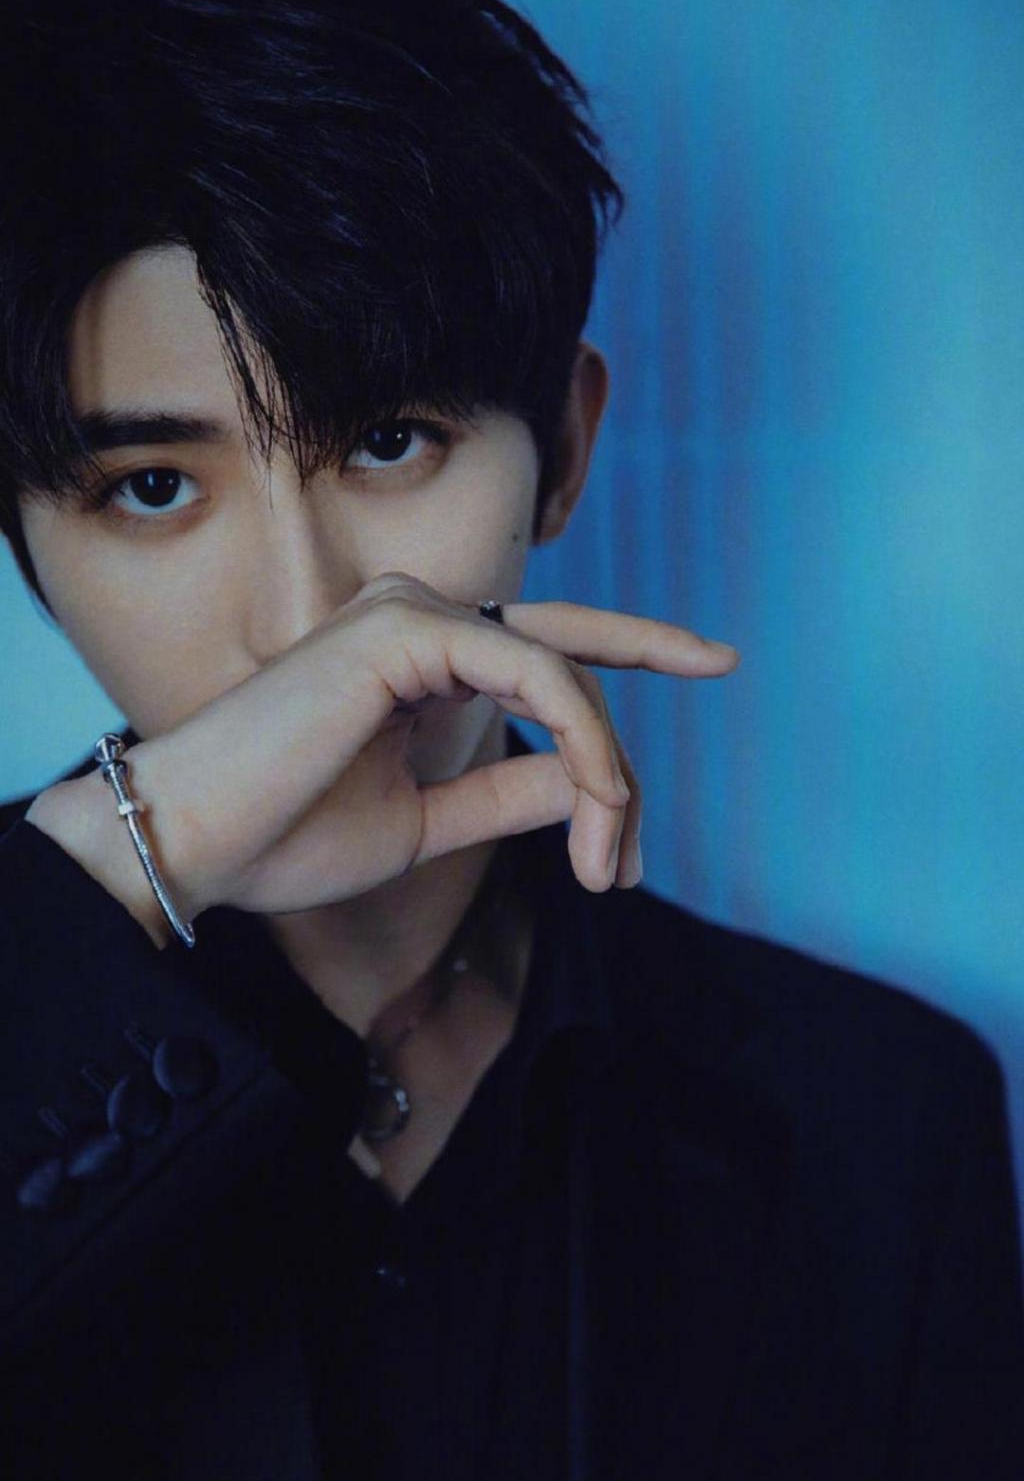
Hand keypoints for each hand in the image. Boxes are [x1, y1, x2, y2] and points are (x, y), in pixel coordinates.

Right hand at [39, 574, 740, 930]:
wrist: (194, 845)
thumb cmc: (285, 838)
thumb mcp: (428, 824)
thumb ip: (504, 792)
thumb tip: (584, 782)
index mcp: (419, 659)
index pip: (547, 643)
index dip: (635, 643)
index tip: (715, 659)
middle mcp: (419, 619)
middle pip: (569, 669)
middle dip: (619, 765)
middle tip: (629, 860)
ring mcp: (411, 614)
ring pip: (562, 676)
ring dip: (603, 776)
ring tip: (604, 866)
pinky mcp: (406, 628)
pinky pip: (536, 674)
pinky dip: (578, 741)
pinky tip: (592, 807)